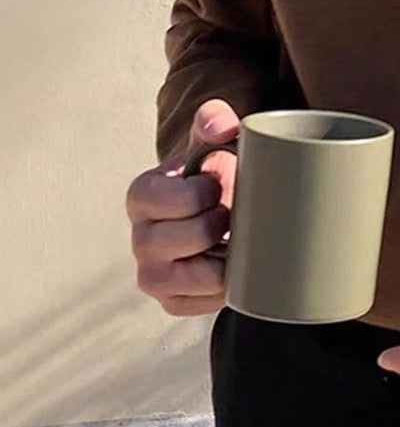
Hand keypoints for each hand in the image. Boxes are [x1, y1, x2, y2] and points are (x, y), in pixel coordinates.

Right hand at [126, 99, 239, 315]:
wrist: (229, 208)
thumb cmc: (218, 173)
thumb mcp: (216, 142)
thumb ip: (215, 121)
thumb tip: (219, 124)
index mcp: (143, 195)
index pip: (168, 199)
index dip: (200, 193)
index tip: (218, 184)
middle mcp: (140, 237)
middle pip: (178, 239)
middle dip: (212, 226)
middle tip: (230, 214)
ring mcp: (153, 273)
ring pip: (182, 278)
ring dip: (218, 261)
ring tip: (232, 241)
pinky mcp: (172, 300)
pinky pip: (195, 304)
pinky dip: (220, 289)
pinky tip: (232, 268)